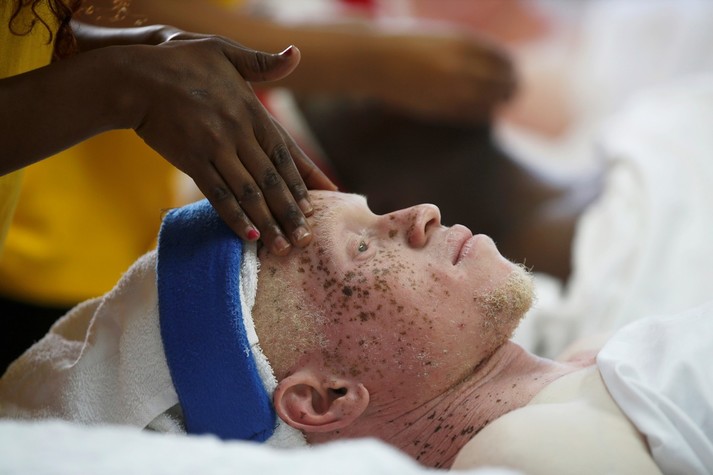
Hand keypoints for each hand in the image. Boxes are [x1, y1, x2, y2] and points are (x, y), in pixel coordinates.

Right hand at [124, 34, 334, 254]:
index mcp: (252, 111)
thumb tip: (295, 54)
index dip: (305, 179)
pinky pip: (219, 196)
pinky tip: (250, 237)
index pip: (286, 152)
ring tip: (283, 247)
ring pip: (250, 193)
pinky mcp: (192, 162)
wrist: (136, 78)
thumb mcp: (224, 51)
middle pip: (272, 180)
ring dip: (269, 223)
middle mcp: (239, 133)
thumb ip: (261, 62)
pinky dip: (235, 218)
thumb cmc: (179, 62)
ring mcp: (216, 149)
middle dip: (291, 212)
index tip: (322, 201)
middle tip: (305, 238)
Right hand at [360, 26, 515, 122]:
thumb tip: (501, 68)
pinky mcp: (440, 108)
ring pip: (491, 103)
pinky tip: (480, 112)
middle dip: (511, 89)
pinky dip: (482, 114)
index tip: (511, 74)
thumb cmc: (410, 45)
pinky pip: (473, 116)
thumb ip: (472, 50)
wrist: (376, 60)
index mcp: (465, 43)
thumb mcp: (446, 37)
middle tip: (511, 92)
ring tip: (498, 104)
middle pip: (504, 84)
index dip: (511, 69)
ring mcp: (451, 89)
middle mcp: (462, 66)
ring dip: (498, 104)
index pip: (505, 61)